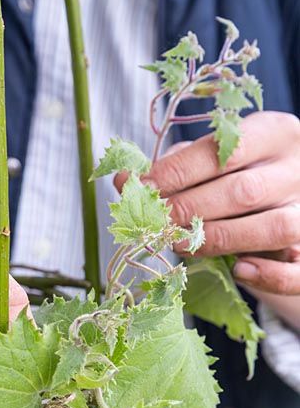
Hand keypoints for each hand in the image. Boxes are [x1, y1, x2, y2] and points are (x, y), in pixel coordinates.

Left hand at [114, 111, 299, 294]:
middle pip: (244, 191)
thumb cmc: (238, 177)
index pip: (224, 150)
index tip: (142, 188)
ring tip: (182, 245)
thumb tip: (126, 181)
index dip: (178, 171)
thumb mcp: (211, 161)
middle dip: (190, 209)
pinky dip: (269, 274)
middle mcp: (298, 169)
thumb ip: (174, 167)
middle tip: (154, 223)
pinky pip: (298, 270)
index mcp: (274, 133)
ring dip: (220, 239)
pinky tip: (239, 270)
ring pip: (274, 228)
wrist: (283, 203)